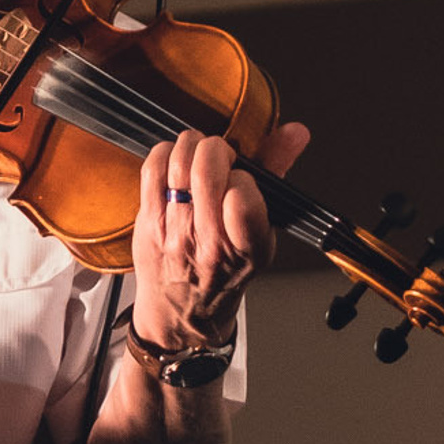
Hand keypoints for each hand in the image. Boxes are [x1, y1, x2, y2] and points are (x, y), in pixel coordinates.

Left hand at [131, 123, 309, 349]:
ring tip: (198, 154)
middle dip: (216, 149)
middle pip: (206, 172)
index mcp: (247, 247)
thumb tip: (294, 132)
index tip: (242, 179)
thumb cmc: (225, 271)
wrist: (182, 312)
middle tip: (220, 155)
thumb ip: (276, 175)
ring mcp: (175, 233)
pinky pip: (152, 171)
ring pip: (179, 166)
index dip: (243, 176)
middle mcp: (209, 243)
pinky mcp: (148, 223)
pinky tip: (174, 160)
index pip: (243, 197)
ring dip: (191, 147)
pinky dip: (164, 153)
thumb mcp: (262, 232)